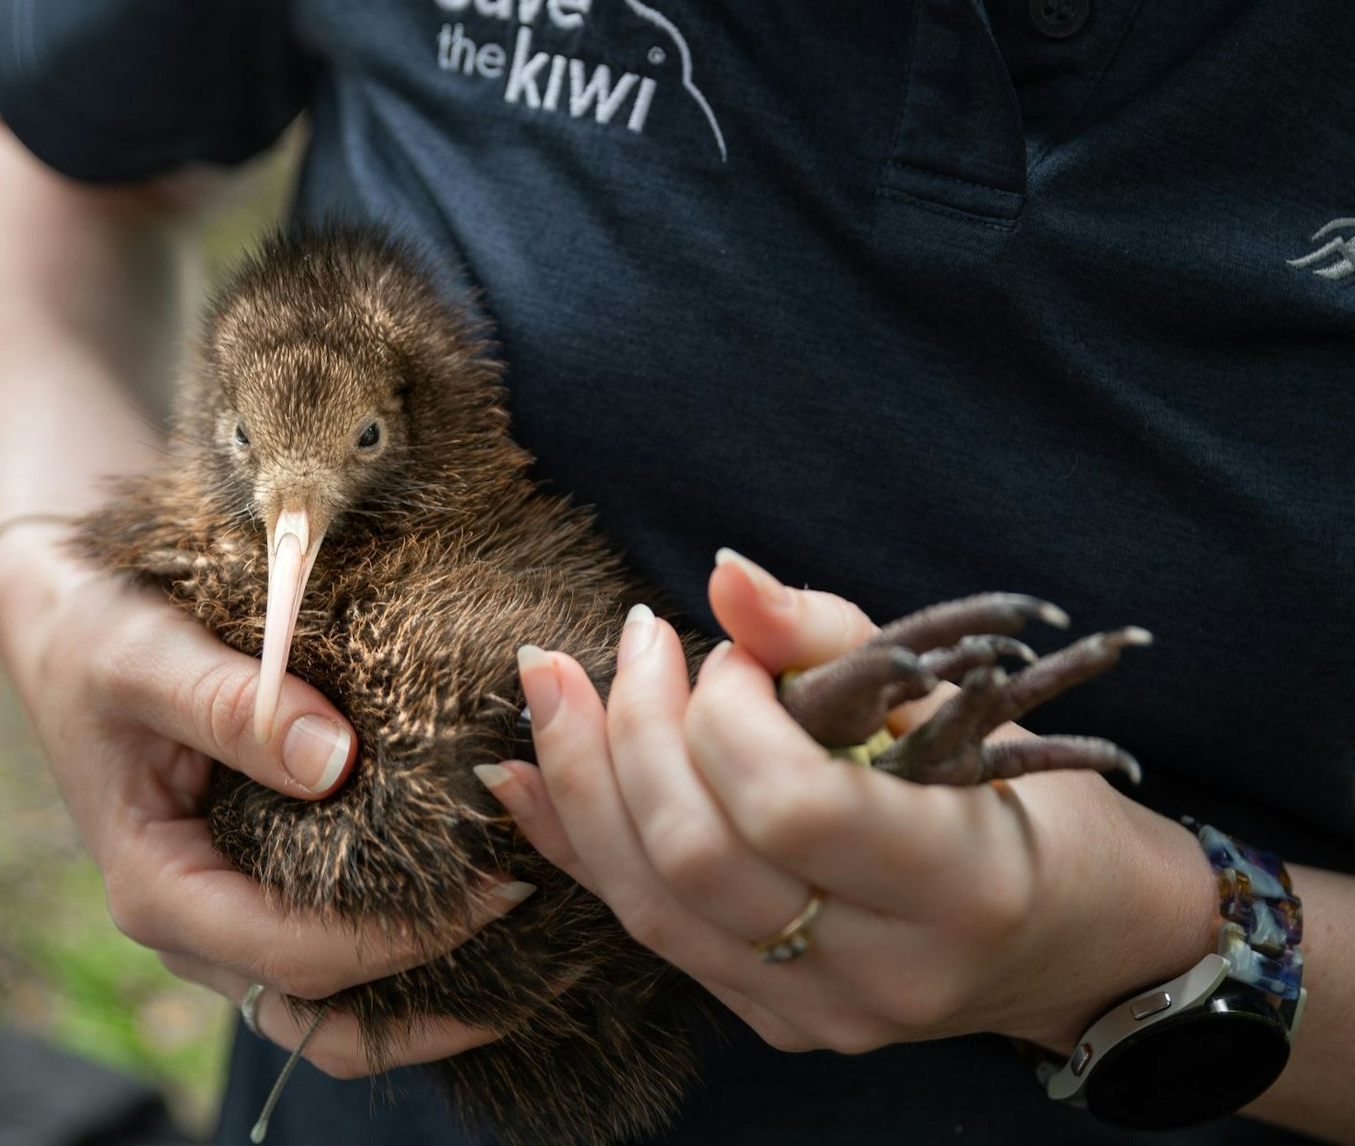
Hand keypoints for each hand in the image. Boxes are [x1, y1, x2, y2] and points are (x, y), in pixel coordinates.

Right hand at [0, 525, 528, 1076]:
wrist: (63, 617)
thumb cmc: (92, 632)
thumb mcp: (142, 653)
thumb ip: (233, 703)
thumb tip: (336, 760)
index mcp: (159, 887)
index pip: (297, 954)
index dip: (404, 939)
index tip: (498, 890)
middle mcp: (191, 921)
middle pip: (321, 1012)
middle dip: (431, 999)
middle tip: (539, 942)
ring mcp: (221, 911)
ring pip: (328, 1000)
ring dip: (422, 992)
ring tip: (528, 957)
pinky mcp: (250, 882)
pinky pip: (328, 944)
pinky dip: (401, 945)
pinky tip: (473, 903)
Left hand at [480, 554, 1215, 1055]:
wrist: (1072, 937)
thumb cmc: (1023, 797)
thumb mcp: (955, 701)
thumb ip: (832, 636)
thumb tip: (722, 575)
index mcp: (960, 885)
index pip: (790, 807)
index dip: (727, 716)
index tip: (729, 654)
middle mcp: (885, 974)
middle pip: (696, 860)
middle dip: (633, 732)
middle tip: (638, 642)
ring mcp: (820, 1014)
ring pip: (647, 904)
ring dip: (579, 779)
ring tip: (553, 683)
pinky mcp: (770, 1019)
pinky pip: (646, 929)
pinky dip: (577, 842)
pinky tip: (523, 773)